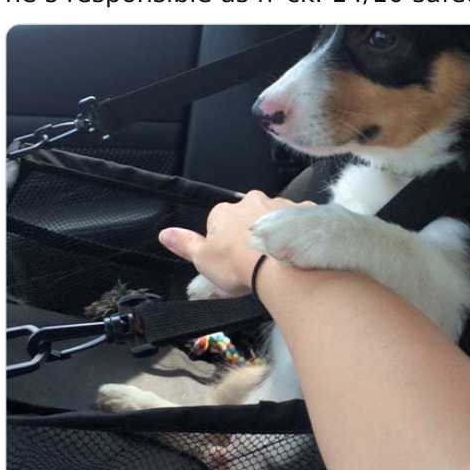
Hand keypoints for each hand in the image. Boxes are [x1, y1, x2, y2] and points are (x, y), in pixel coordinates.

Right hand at [158, 191, 314, 295]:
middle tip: (255, 258)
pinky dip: (299, 232)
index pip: (219, 221)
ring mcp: (281, 205)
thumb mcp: (202, 260)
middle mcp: (253, 200)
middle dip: (251, 231)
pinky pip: (301, 220)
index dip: (224, 241)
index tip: (231, 259)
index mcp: (225, 211)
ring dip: (275, 231)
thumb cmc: (237, 265)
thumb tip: (164, 234)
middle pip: (249, 214)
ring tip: (278, 257)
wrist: (279, 269)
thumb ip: (184, 244)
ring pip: (276, 216)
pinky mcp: (305, 212)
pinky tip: (298, 251)